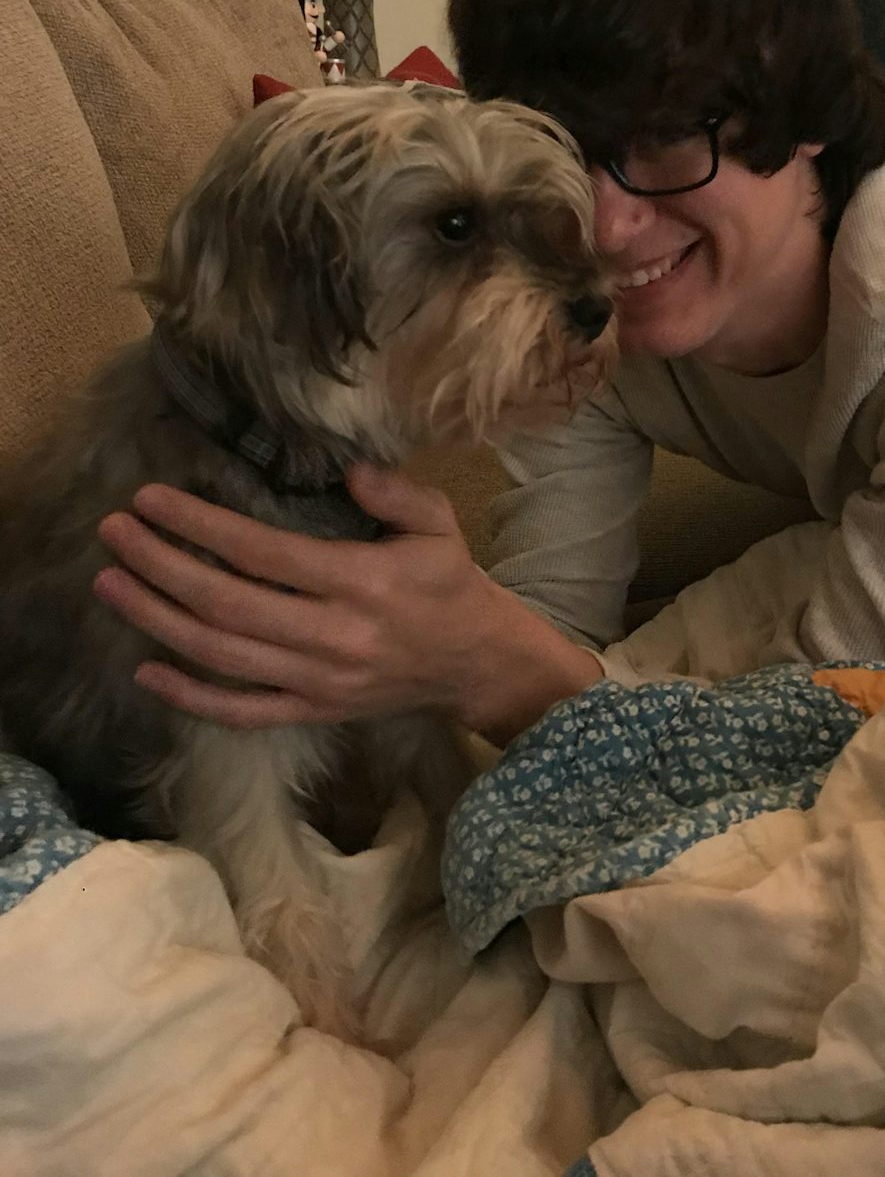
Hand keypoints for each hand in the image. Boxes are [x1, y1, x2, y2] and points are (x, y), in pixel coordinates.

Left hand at [94, 464, 602, 742]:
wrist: (477, 662)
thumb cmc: (452, 583)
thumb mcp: (439, 523)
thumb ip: (395, 492)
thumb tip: (346, 469)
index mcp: (361, 582)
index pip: (263, 553)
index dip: (201, 526)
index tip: (152, 499)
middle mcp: (332, 635)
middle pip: (226, 604)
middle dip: (160, 565)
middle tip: (113, 532)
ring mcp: (318, 680)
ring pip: (221, 655)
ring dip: (157, 619)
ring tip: (110, 584)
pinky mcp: (313, 710)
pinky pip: (241, 711)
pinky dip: (189, 695)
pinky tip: (145, 669)